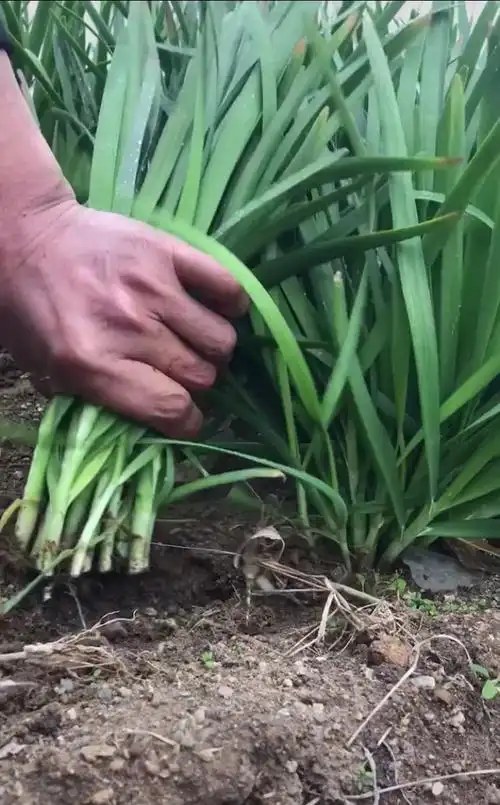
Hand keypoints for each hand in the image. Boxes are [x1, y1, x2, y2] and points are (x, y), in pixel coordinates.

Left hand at [0, 198, 247, 436]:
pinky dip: (232, 303)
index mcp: (92, 364)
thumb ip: (97, 402)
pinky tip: (216, 309)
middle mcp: (128, 327)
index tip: (186, 418)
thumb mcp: (46, 372)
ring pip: (220, 339)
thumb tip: (153, 427)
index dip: (187, 421)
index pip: (171, 407)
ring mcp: (152, 287)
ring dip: (213, 349)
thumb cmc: (33, 313)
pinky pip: (226, 286)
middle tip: (182, 372)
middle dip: (196, 383)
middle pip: (200, 375)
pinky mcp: (167, 252)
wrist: (24, 241)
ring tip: (196, 341)